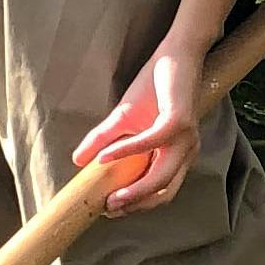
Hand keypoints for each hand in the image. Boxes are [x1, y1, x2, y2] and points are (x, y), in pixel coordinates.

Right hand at [74, 32, 206, 214]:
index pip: (160, 192)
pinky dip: (127, 151)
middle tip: (108, 209)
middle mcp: (186, 151)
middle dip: (135, 205)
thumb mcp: (123, 118)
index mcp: (178, 155)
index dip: (137, 206)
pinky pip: (152, 142)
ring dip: (134, 189)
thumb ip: (103, 139)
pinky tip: (105, 156)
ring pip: (161, 176)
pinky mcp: (179, 120)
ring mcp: (186, 137)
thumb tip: (77, 160)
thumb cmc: (154, 85)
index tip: (109, 210)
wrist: (175, 54)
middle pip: (163, 192)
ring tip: (109, 196)